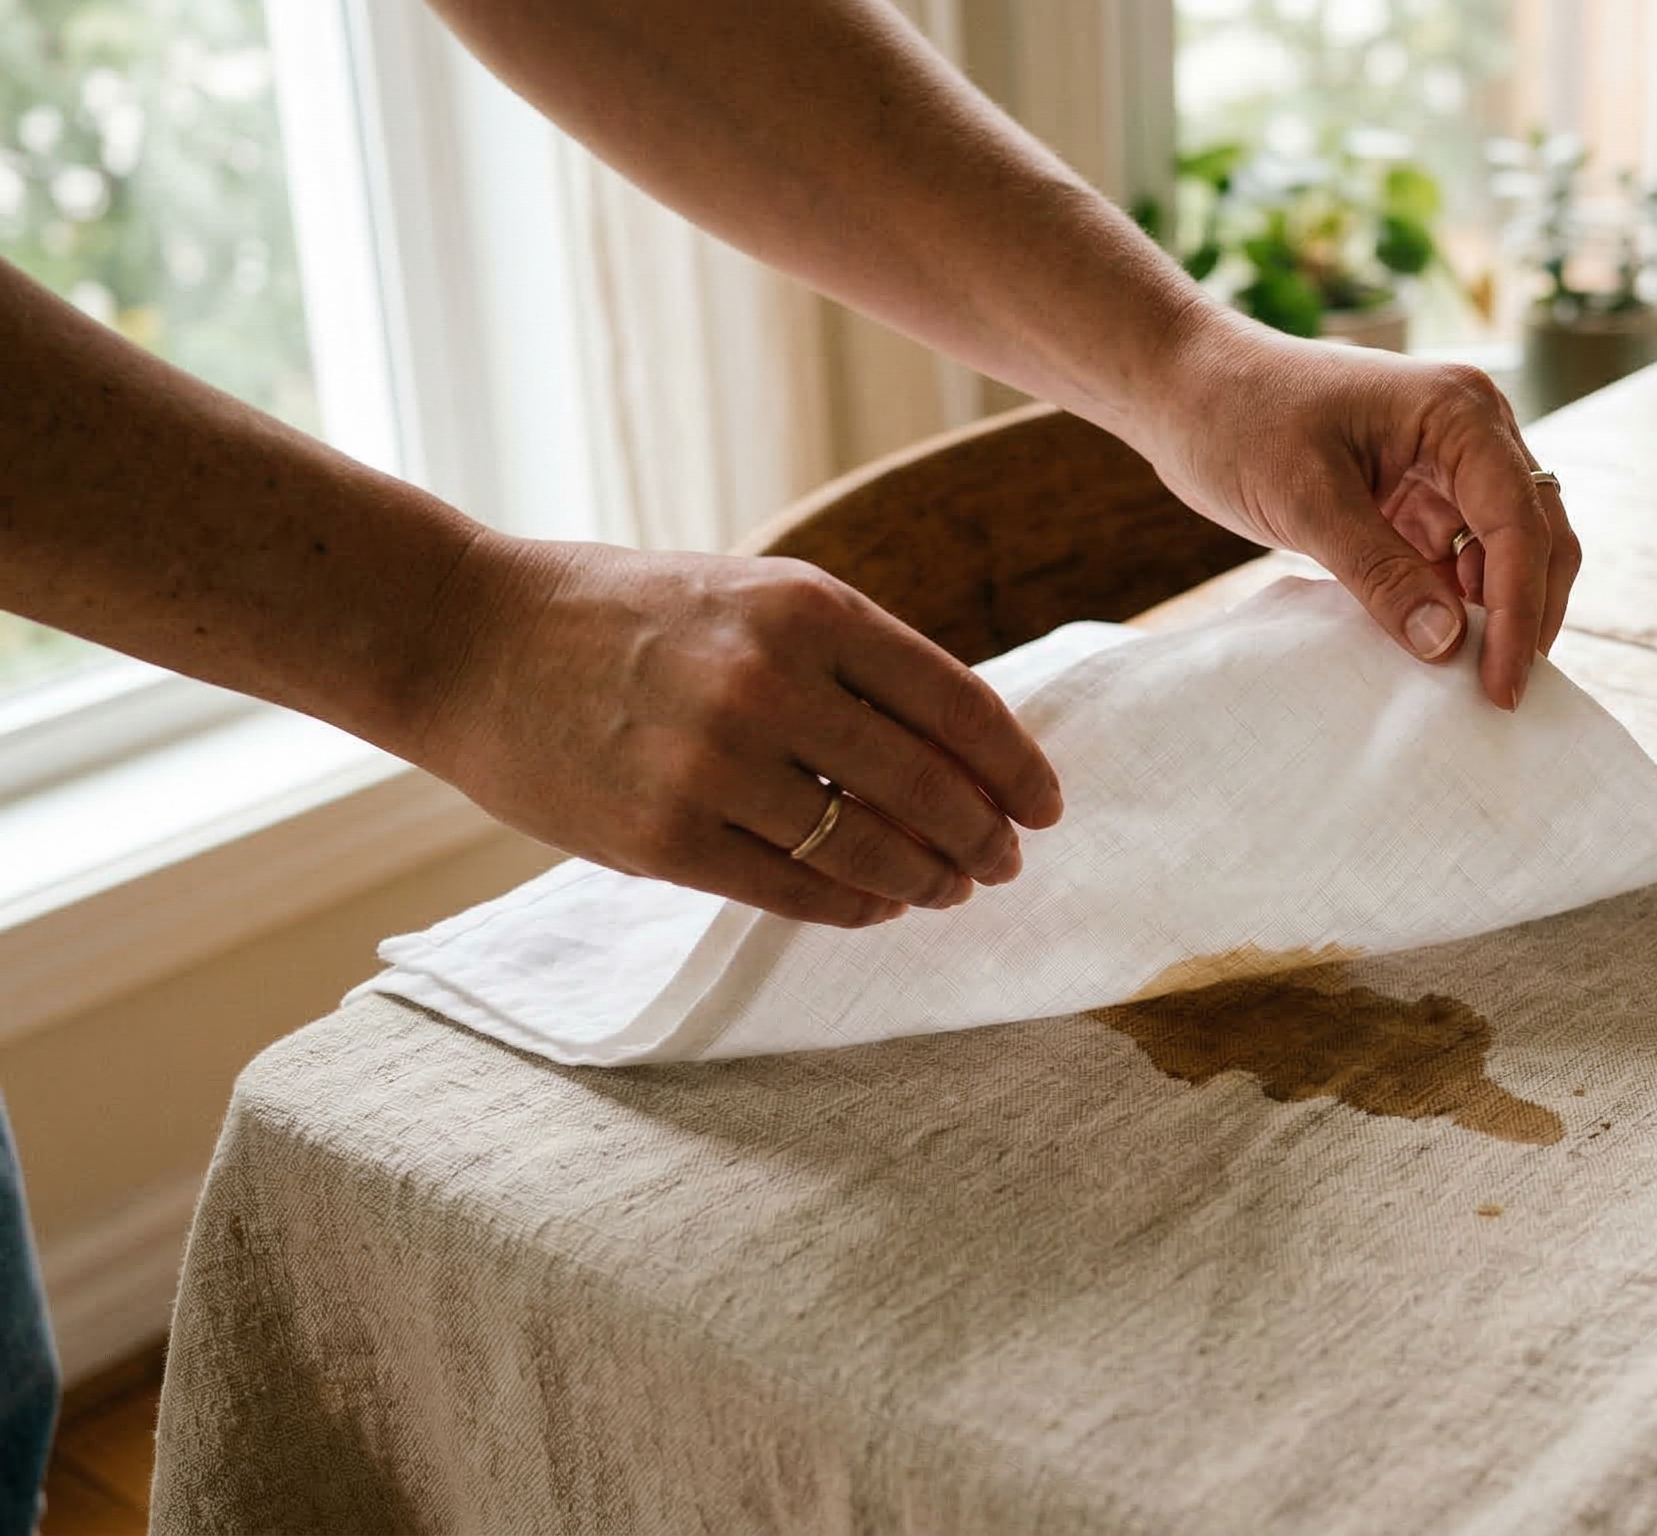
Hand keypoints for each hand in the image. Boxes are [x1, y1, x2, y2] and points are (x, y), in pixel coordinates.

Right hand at [408, 537, 1061, 926]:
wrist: (466, 637)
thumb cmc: (625, 615)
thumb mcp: (752, 596)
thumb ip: (850, 661)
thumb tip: (962, 748)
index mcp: (808, 608)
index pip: (956, 703)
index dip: (1016, 766)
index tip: (1046, 805)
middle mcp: (771, 682)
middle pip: (927, 785)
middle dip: (983, 835)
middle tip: (1003, 861)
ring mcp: (716, 763)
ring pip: (870, 849)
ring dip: (927, 880)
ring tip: (948, 889)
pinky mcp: (665, 836)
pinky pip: (795, 890)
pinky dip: (853, 906)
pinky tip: (875, 905)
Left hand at [1136, 317, 1580, 709]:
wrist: (1184, 389)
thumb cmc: (1239, 419)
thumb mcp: (1306, 502)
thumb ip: (1380, 574)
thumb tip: (1448, 645)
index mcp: (1459, 412)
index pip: (1519, 522)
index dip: (1518, 609)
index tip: (1500, 685)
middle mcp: (1471, 430)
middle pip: (1537, 533)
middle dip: (1527, 613)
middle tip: (1501, 694)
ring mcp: (1448, 462)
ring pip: (1509, 549)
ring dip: (1499, 611)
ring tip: (1472, 679)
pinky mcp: (1418, 493)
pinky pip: (1461, 556)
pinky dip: (1459, 602)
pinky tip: (1438, 646)